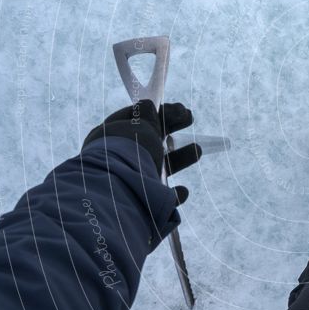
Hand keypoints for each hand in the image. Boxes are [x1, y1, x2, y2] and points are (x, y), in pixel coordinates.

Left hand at [83, 99, 201, 203]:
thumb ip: (148, 116)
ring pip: (157, 169)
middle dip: (171, 132)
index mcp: (111, 137)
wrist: (119, 192)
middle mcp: (117, 159)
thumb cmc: (129, 152)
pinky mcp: (138, 204)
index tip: (179, 109)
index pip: (134, 119)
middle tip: (190, 119)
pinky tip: (182, 190)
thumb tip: (147, 104)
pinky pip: (159, 198)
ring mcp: (127, 182)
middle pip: (149, 143)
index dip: (158, 112)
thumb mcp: (142, 126)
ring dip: (179, 159)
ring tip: (197, 150)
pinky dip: (173, 194)